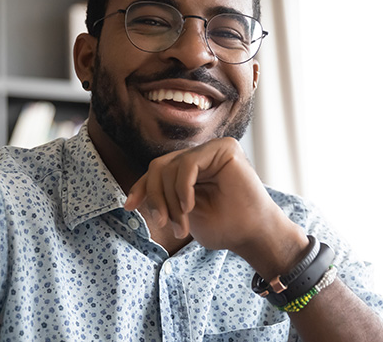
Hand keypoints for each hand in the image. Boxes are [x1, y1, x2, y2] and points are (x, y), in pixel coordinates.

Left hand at [123, 137, 302, 266]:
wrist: (253, 234)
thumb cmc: (224, 226)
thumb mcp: (183, 214)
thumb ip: (164, 199)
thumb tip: (132, 197)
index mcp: (191, 169)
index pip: (158, 171)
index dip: (141, 187)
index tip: (129, 207)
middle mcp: (201, 155)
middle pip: (159, 167)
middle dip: (155, 197)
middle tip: (163, 223)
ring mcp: (212, 149)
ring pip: (170, 166)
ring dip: (170, 201)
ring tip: (182, 225)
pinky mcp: (224, 147)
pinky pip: (187, 163)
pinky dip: (182, 188)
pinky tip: (189, 207)